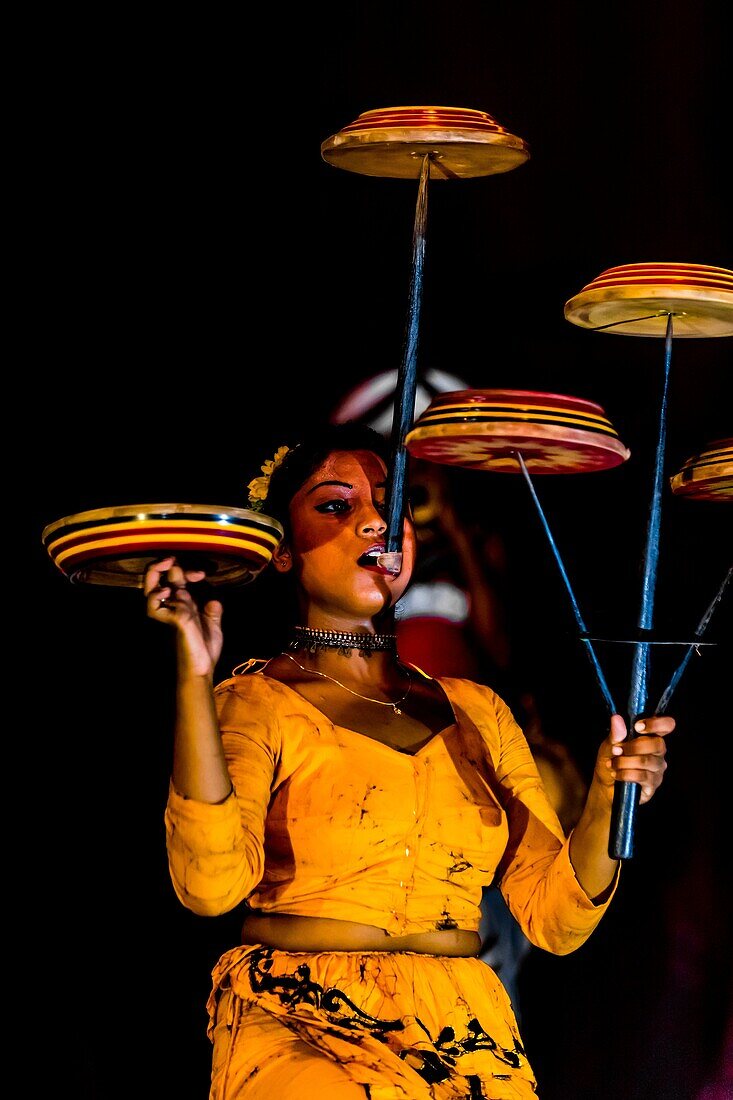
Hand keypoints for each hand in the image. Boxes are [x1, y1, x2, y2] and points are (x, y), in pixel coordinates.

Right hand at [144, 556, 222, 676]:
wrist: (202, 669)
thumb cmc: (204, 650)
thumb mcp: (212, 626)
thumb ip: (212, 612)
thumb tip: (213, 600)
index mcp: (182, 605)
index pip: (176, 580)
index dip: (185, 571)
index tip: (200, 574)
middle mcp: (173, 607)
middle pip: (153, 582)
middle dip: (158, 566)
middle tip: (170, 560)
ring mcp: (171, 614)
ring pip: (149, 592)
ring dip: (154, 577)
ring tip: (165, 568)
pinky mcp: (175, 623)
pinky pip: (157, 608)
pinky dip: (159, 597)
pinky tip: (169, 593)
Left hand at [593, 713, 673, 805]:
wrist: (605, 784)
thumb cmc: (611, 760)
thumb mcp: (608, 745)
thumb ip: (615, 734)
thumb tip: (616, 718)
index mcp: (650, 737)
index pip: (667, 725)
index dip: (657, 723)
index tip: (638, 726)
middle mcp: (658, 752)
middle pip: (658, 744)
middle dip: (634, 747)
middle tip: (618, 751)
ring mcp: (657, 769)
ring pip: (646, 761)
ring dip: (624, 762)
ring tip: (612, 764)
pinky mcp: (653, 784)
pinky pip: (642, 777)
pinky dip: (625, 774)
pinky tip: (616, 774)